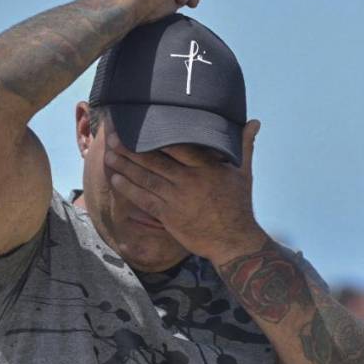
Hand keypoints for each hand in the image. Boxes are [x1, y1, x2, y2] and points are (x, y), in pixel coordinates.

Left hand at [104, 121, 265, 263]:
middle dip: (130, 148)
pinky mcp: (169, 216)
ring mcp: (177, 199)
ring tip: (107, 154)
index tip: (138, 124)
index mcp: (206, 167)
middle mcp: (189, 181)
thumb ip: (245, 146)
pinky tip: (115, 178)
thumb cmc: (239, 205)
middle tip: (112, 135)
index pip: (176, 145)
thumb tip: (255, 122)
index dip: (154, 135)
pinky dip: (129, 189)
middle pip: (154, 160)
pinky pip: (144, 199)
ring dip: (124, 166)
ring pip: (145, 178)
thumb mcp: (244, 173)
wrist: (233, 242)